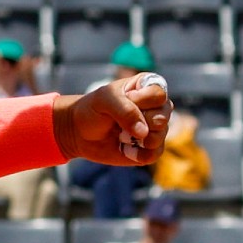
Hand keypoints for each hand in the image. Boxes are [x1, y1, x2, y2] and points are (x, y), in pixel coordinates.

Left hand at [55, 73, 172, 167]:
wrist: (79, 133)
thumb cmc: (92, 110)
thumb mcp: (104, 100)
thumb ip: (125, 110)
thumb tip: (144, 133)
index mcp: (146, 88)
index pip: (159, 93)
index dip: (142, 100)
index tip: (125, 100)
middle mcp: (154, 107)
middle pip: (164, 114)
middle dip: (140, 120)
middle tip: (119, 120)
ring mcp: (153, 129)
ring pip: (160, 135)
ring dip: (138, 138)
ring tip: (121, 134)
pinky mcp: (149, 149)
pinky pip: (154, 154)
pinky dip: (137, 154)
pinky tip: (124, 147)